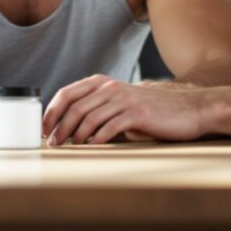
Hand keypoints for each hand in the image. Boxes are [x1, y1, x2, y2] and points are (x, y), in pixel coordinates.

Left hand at [43, 75, 204, 145]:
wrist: (188, 110)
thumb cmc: (152, 112)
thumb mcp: (120, 104)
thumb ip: (98, 110)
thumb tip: (68, 129)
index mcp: (103, 83)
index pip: (67, 93)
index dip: (51, 111)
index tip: (43, 128)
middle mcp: (111, 87)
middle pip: (74, 106)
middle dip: (60, 127)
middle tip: (54, 143)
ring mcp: (124, 99)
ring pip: (89, 117)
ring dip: (76, 135)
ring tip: (71, 147)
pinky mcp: (137, 113)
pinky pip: (110, 126)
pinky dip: (98, 139)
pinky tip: (93, 147)